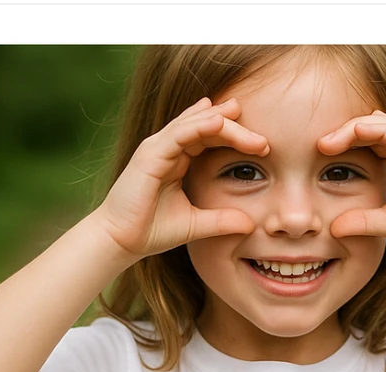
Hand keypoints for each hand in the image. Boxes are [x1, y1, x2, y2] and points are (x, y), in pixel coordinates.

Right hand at [97, 97, 269, 260]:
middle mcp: (168, 148)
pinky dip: (198, 125)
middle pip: (205, 126)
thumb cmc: (152, 231)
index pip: (210, 139)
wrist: (122, 241)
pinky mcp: (149, 154)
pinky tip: (218, 121)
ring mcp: (157, 148)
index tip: (263, 147)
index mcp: (178, 159)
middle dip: (234, 127)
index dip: (236, 138)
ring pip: (193, 124)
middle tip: (262, 136)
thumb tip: (251, 224)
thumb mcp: (197, 224)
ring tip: (243, 116)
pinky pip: (177, 133)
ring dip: (220, 121)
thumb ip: (222, 220)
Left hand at [317, 111, 385, 262]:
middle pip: (372, 128)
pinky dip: (377, 130)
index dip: (343, 142)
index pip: (368, 141)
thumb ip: (361, 221)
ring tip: (330, 139)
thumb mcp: (385, 223)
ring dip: (355, 129)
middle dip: (344, 132)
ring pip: (384, 125)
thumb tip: (332, 228)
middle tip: (318, 143)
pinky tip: (356, 132)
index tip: (318, 154)